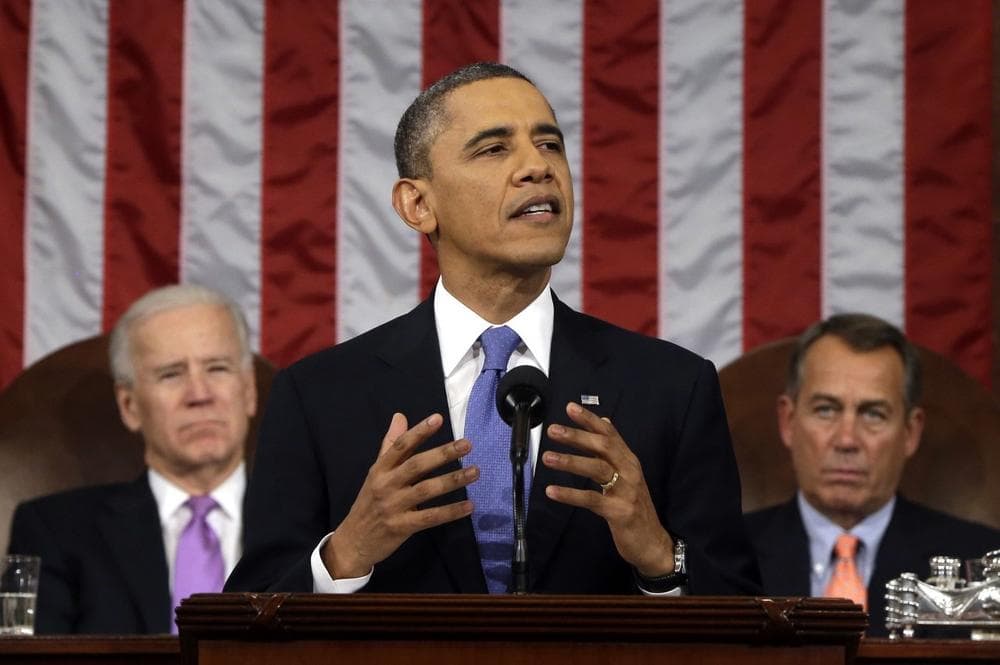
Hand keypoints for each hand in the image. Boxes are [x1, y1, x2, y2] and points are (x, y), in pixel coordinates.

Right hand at [323, 412, 475, 578]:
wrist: (353, 541)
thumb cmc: (369, 502)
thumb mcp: (376, 472)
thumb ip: (390, 445)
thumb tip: (400, 416)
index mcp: (380, 469)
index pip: (400, 445)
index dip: (419, 432)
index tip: (438, 419)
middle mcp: (385, 485)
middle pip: (416, 465)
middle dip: (442, 453)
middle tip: (467, 444)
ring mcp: (393, 506)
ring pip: (426, 490)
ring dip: (452, 480)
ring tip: (475, 472)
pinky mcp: (402, 527)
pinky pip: (430, 517)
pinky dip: (451, 511)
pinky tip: (469, 506)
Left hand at [542, 402, 673, 576]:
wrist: (652, 541)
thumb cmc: (634, 505)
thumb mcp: (627, 474)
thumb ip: (614, 449)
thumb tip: (604, 420)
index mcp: (629, 460)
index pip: (609, 433)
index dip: (590, 420)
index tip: (570, 407)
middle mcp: (630, 470)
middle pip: (603, 447)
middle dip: (577, 436)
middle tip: (553, 430)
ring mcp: (626, 491)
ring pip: (597, 469)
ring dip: (571, 461)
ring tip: (547, 458)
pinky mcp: (619, 512)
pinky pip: (592, 500)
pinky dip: (570, 494)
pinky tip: (552, 491)